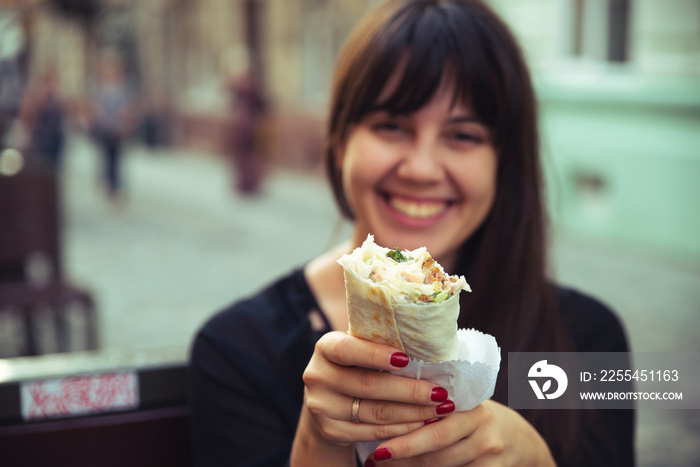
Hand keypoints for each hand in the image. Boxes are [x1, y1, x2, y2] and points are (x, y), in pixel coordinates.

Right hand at [290, 331, 455, 465]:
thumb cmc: (353, 367)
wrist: (325, 402)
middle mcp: (317, 376)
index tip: (407, 360)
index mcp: (325, 347)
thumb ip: (378, 344)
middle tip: (441, 393)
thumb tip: (425, 341)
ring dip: (412, 412)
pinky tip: (421, 424)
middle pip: (369, 385)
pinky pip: (372, 432)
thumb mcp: (358, 350)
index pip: (348, 350)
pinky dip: (401, 429)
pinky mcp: (330, 431)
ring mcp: (321, 406)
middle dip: (410, 390)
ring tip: (439, 410)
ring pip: (375, 412)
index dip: (376, 355)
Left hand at [366, 400, 555, 466]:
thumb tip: (388, 407)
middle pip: (435, 444)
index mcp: (471, 405)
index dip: (403, 431)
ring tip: (383, 466)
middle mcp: (483, 428)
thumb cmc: (480, 420)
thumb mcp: (464, 405)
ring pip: (442, 465)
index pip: (432, 419)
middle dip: (402, 453)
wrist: (524, 443)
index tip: (376, 440)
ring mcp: (490, 453)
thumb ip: (435, 404)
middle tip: (375, 458)